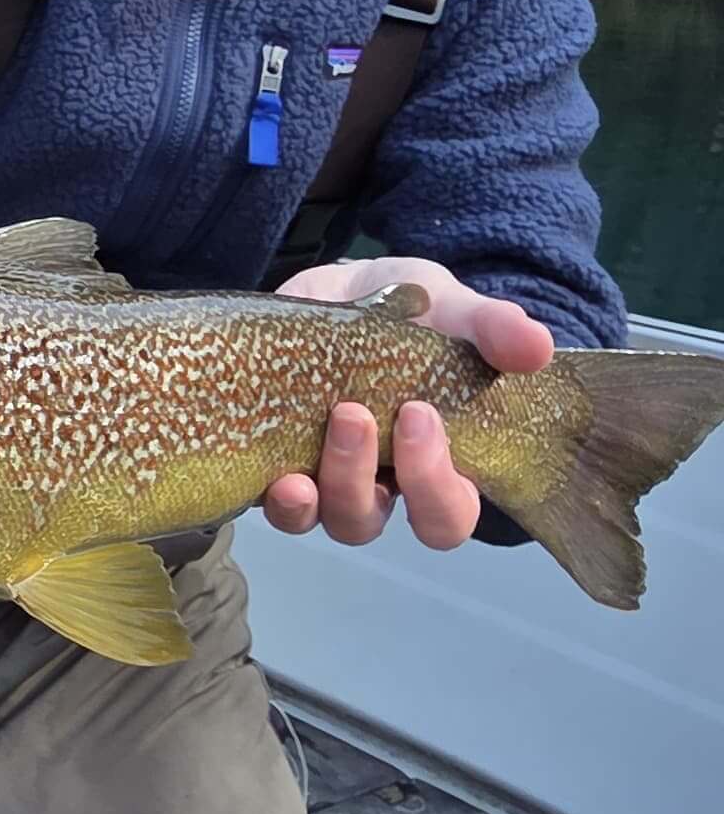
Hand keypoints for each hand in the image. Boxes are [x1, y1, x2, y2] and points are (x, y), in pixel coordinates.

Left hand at [265, 258, 552, 552]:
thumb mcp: (451, 307)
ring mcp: (327, 480)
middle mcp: (381, 484)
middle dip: (382, 481)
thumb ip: (492, 328)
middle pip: (385, 523)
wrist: (339, 290)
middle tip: (367, 414)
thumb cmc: (410, 315)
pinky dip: (281, 500)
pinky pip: (280, 508)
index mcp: (432, 462)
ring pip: (335, 518)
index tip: (421, 415)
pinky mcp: (277, 464)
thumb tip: (537, 348)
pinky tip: (280, 478)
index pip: (448, 514)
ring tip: (338, 418)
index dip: (436, 486)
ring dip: (336, 481)